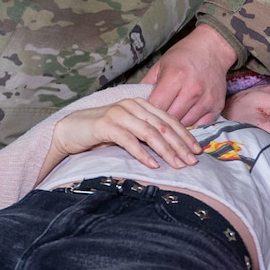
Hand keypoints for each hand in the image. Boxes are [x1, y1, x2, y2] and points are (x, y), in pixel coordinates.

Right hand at [49, 97, 199, 172]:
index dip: (185, 135)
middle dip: (180, 145)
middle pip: (163, 126)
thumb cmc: (102, 132)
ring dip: (166, 151)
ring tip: (177, 165)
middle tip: (192, 161)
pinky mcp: (106, 125)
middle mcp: (131, 105)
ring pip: (149, 133)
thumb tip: (175, 146)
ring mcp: (118, 114)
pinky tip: (153, 165)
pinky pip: (129, 140)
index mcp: (140, 104)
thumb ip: (147, 131)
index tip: (197, 151)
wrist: (71, 130)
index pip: (169, 119)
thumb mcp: (129, 129)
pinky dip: (143, 154)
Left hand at [142, 27, 237, 126]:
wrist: (212, 49)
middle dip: (161, 121)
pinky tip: (184, 119)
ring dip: (175, 125)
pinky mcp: (216, 107)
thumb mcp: (160, 65)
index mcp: (175, 77)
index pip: (156, 106)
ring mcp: (206, 100)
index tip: (143, 115)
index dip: (147, 113)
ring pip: (185, 125)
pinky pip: (200, 125)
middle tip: (154, 121)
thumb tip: (133, 103)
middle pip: (170, 119)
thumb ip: (146, 84)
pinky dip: (191, 125)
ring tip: (168, 121)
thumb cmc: (183, 56)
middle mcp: (192, 90)